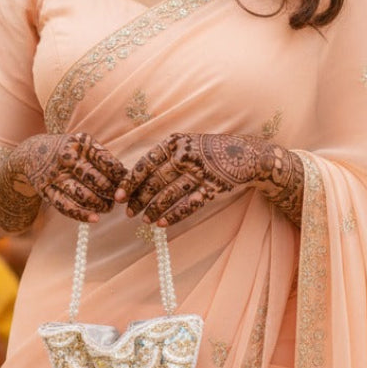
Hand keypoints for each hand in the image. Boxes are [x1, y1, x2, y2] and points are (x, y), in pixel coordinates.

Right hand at [12, 132, 127, 221]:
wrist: (32, 152)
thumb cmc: (68, 151)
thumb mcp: (83, 145)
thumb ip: (103, 158)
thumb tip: (127, 176)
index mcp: (80, 144)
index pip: (105, 161)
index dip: (118, 175)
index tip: (127, 184)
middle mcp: (66, 158)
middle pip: (93, 178)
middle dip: (110, 191)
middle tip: (119, 198)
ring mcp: (54, 175)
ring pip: (80, 193)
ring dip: (98, 203)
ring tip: (108, 207)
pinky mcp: (46, 190)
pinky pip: (65, 206)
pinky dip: (81, 214)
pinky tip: (94, 219)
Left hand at [118, 132, 301, 226]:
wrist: (247, 156)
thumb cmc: (209, 151)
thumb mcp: (187, 144)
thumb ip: (165, 158)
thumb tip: (137, 178)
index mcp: (175, 143)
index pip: (145, 164)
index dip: (130, 181)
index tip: (119, 196)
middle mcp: (186, 157)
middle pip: (155, 182)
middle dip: (139, 199)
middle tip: (128, 212)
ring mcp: (199, 173)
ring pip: (169, 195)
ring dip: (153, 210)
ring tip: (144, 220)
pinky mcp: (211, 189)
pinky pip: (188, 205)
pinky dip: (173, 216)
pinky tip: (162, 224)